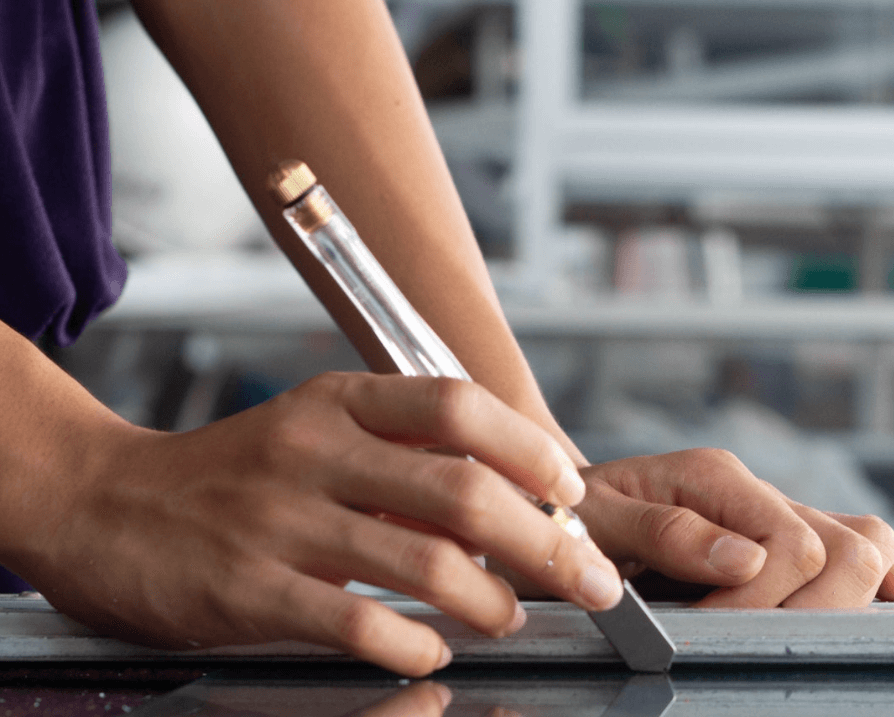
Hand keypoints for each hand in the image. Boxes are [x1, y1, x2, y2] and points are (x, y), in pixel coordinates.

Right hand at [8, 372, 620, 675]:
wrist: (111, 503)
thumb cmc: (233, 471)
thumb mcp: (313, 426)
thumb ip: (398, 449)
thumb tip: (502, 489)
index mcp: (337, 400)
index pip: (456, 405)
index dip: (528, 449)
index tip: (569, 491)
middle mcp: (313, 449)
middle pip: (460, 490)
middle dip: (543, 542)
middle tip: (585, 576)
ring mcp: (280, 519)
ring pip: (421, 560)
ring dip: (489, 598)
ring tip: (510, 614)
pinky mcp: (249, 588)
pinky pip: (355, 621)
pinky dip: (412, 642)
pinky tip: (430, 649)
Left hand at [577, 449, 893, 607]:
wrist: (563, 510)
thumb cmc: (574, 513)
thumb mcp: (595, 519)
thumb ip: (663, 532)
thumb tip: (745, 562)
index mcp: (712, 475)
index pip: (792, 544)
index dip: (763, 601)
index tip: (710, 627)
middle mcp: (752, 490)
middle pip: (847, 549)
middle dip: (809, 610)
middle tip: (747, 638)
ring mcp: (770, 514)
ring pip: (865, 548)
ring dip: (844, 600)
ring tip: (788, 634)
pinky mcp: (775, 543)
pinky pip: (849, 552)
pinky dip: (864, 587)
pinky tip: (848, 616)